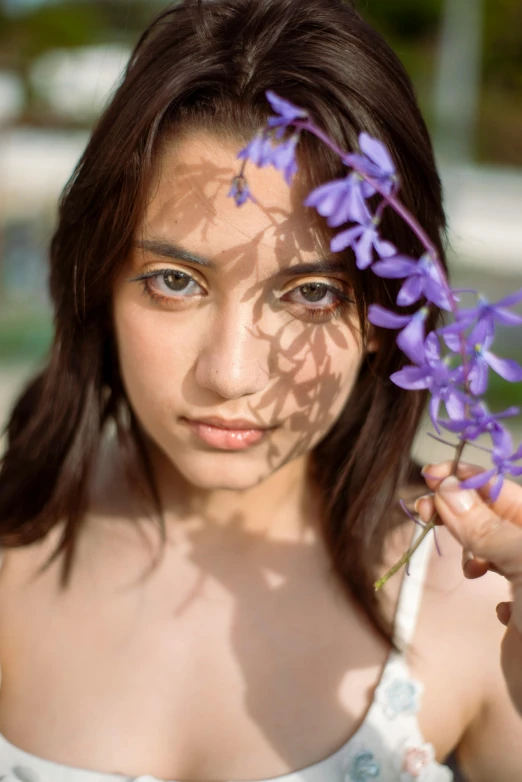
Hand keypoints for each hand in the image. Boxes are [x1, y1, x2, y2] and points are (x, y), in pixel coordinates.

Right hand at [416, 461, 521, 715]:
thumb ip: (484, 525)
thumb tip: (446, 489)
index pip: (499, 488)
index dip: (464, 477)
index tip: (430, 475)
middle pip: (490, 513)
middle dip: (457, 508)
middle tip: (422, 511)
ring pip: (491, 545)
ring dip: (470, 546)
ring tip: (466, 566)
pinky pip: (499, 584)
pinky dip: (488, 583)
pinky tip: (498, 605)